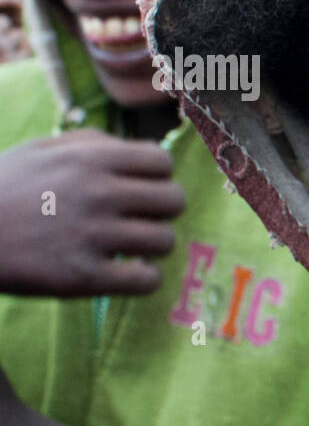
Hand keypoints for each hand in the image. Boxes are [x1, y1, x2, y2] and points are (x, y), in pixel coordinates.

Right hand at [0, 129, 185, 296]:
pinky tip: (124, 274)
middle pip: (174, 201)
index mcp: (90, 159)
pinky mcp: (83, 277)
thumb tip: (135, 150)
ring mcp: (92, 236)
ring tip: (128, 248)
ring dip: (151, 247)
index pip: (162, 162)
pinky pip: (147, 280)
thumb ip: (91, 144)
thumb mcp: (41, 150)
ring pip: (165, 241)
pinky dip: (143, 279)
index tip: (141, 191)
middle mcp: (97, 193)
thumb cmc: (2, 188)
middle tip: (138, 220)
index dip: (157, 178)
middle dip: (160, 211)